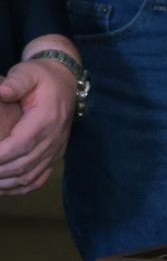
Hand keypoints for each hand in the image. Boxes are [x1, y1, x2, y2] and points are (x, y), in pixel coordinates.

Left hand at [0, 37, 81, 194]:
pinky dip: (20, 187)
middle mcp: (54, 137)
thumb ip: (14, 83)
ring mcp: (57, 148)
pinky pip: (39, 178)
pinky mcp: (56, 154)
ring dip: (5, 182)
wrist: (65, 80)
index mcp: (46, 118)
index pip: (20, 145)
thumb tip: (0, 92)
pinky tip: (3, 187)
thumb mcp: (28, 73)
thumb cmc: (42, 77)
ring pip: (30, 175)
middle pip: (23, 164)